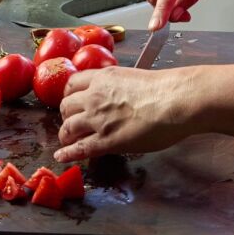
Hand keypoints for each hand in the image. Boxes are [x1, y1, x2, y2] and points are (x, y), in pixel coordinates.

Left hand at [54, 66, 194, 162]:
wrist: (172, 101)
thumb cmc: (163, 88)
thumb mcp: (132, 77)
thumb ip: (118, 86)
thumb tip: (118, 95)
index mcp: (103, 78)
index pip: (73, 84)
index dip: (70, 95)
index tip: (72, 101)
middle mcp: (94, 97)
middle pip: (66, 105)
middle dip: (66, 115)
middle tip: (72, 121)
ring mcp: (97, 120)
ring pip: (68, 127)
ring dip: (66, 134)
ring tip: (67, 140)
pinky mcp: (105, 141)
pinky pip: (79, 149)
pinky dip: (68, 153)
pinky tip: (61, 156)